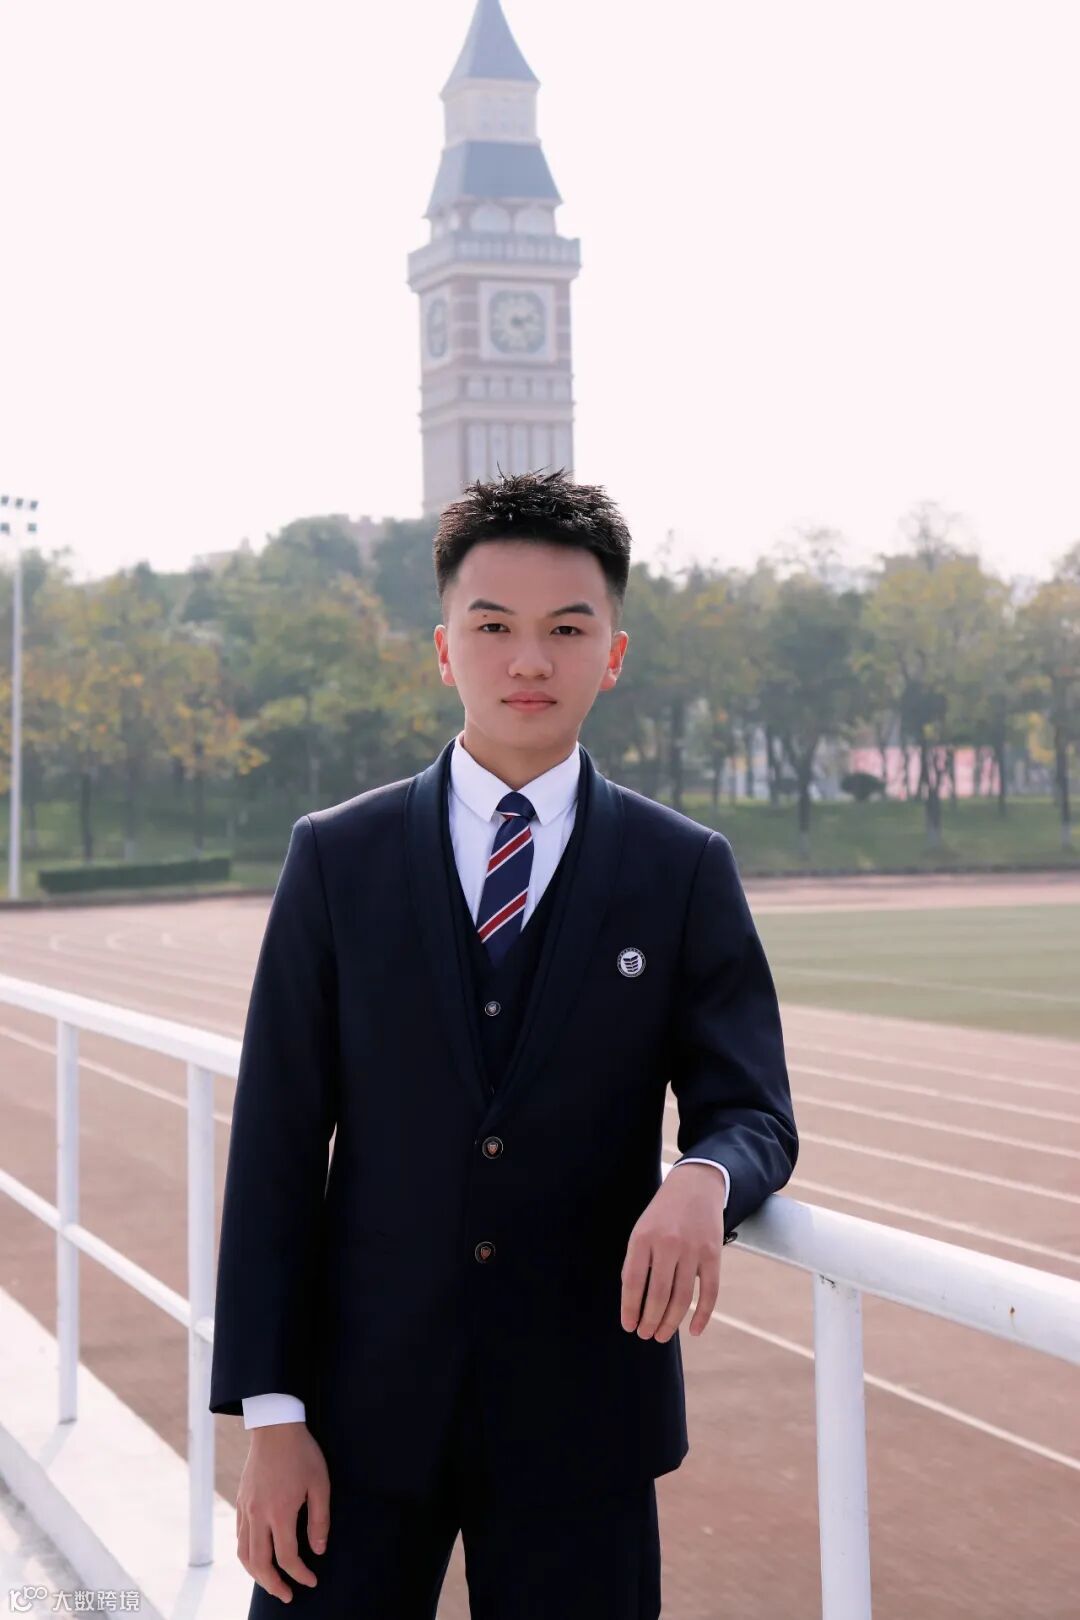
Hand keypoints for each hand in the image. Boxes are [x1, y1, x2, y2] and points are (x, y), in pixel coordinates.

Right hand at [236, 1423, 330, 1603]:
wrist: (274, 1426)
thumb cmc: (301, 1453)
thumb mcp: (320, 1483)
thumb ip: (319, 1520)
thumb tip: (319, 1550)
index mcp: (280, 1511)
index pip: (287, 1557)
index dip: (300, 1574)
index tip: (311, 1581)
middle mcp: (258, 1514)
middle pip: (259, 1563)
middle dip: (273, 1584)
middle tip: (287, 1596)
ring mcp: (247, 1508)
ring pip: (244, 1553)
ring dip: (256, 1574)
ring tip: (271, 1582)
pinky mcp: (241, 1501)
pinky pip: (240, 1537)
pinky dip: (247, 1554)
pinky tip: (259, 1555)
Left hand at [620, 1163, 725, 1342]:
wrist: (696, 1185)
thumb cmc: (663, 1213)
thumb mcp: (641, 1229)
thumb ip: (636, 1262)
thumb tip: (633, 1302)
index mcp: (644, 1238)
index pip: (634, 1283)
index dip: (631, 1309)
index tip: (629, 1327)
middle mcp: (668, 1244)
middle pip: (659, 1295)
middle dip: (651, 1321)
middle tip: (646, 1336)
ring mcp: (693, 1249)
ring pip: (683, 1298)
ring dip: (671, 1323)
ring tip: (662, 1335)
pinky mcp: (714, 1254)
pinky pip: (710, 1292)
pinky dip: (703, 1315)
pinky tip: (694, 1330)